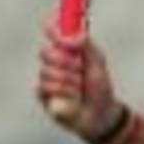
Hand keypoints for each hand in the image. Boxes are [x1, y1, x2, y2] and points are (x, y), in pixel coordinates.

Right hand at [35, 20, 118, 138]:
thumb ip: (85, 45)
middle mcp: (54, 62)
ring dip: (68, 81)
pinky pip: (44, 87)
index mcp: (67, 50)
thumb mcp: (97, 62)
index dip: (52, 30)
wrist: (100, 114)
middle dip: (64, 61)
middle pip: (45, 52)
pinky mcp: (42, 95)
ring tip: (79, 89)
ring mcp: (46, 78)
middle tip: (79, 68)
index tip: (53, 30)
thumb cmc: (100, 88)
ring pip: (46, 72)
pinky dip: (63, 92)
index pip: (52, 33)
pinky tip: (72, 99)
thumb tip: (73, 34)